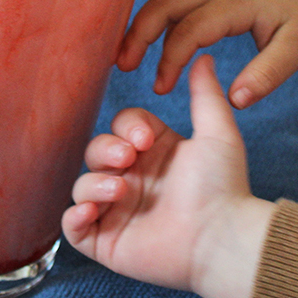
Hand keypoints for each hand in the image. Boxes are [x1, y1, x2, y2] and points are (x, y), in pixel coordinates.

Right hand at [62, 56, 274, 297]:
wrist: (223, 238)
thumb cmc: (224, 189)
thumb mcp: (217, 135)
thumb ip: (205, 95)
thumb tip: (204, 57)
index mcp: (152, 154)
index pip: (120, 126)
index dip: (126, 127)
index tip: (144, 138)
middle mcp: (131, 179)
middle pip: (95, 151)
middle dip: (105, 150)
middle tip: (127, 159)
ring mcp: (116, 211)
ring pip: (82, 186)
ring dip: (94, 184)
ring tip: (121, 190)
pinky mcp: (105, 241)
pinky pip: (73, 227)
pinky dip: (74, 216)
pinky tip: (93, 211)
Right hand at [117, 0, 297, 107]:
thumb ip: (267, 75)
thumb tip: (235, 101)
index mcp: (238, 1)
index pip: (189, 29)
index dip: (169, 59)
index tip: (161, 89)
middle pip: (163, 3)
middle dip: (138, 34)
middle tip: (122, 65)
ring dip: (142, 25)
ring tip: (126, 56)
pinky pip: (175, 0)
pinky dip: (156, 20)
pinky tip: (150, 44)